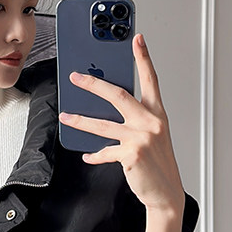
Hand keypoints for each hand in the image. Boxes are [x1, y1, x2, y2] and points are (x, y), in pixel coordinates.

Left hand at [58, 33, 184, 215]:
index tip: (136, 39)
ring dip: (80, 120)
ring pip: (102, 124)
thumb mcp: (152, 136)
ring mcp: (141, 138)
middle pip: (118, 95)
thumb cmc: (158, 163)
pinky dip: (95, 155)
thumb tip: (104, 109)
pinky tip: (87, 155)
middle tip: (76, 77)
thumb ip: (134, 120)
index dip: (143, 58)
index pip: (151, 80)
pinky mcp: (131, 154)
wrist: (166, 193)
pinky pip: (105, 151)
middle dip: (94, 84)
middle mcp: (151, 122)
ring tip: (66, 116)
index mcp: (157, 114)